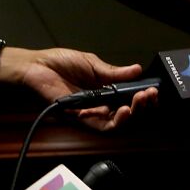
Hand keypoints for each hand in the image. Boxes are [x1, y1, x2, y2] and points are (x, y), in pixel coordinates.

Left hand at [0, 46, 157, 130]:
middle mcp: (102, 104)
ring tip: (140, 103)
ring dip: (134, 115)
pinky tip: (124, 110)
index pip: (130, 98)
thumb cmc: (59, 63)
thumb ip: (114, 72)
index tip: (153, 90)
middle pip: (129, 113)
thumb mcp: (92, 64)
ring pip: (120, 123)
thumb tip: (137, 70)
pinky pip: (103, 126)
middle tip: (150, 96)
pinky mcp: (82, 120)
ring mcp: (93, 113)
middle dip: (144, 106)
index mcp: (106, 90)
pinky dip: (117, 121)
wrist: (36, 68)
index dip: (144, 97)